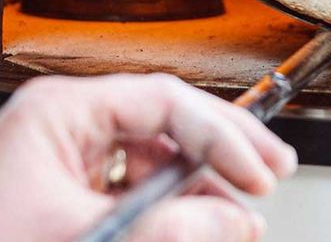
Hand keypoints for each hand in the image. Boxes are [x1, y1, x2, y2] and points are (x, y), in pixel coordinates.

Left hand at [0, 74, 297, 241]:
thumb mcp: (80, 237)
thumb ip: (163, 229)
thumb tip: (231, 219)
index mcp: (63, 110)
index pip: (164, 101)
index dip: (222, 135)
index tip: (258, 173)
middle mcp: (64, 124)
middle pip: (163, 120)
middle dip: (221, 149)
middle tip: (271, 173)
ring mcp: (61, 156)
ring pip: (151, 155)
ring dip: (195, 184)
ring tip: (235, 214)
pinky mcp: (58, 191)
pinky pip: (127, 186)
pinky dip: (162, 206)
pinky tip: (189, 225)